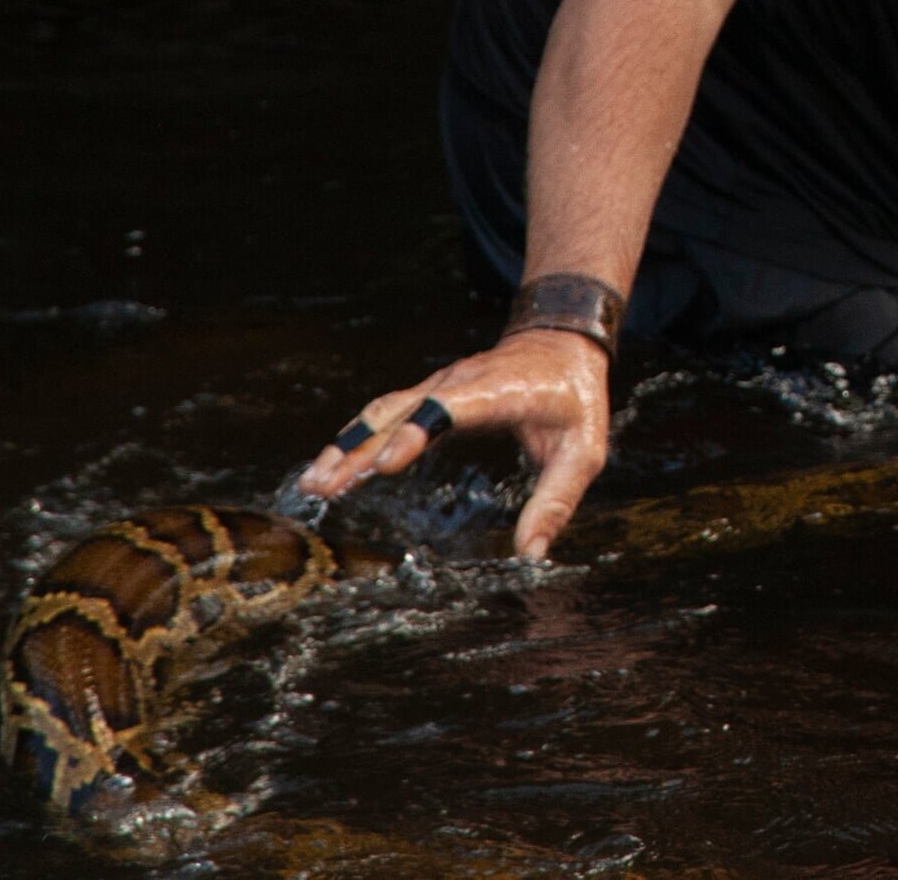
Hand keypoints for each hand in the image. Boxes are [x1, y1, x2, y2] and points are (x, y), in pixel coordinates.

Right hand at [297, 327, 610, 560]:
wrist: (562, 342)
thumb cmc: (576, 400)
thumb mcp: (584, 452)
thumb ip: (556, 501)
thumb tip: (531, 555)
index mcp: (502, 390)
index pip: (451, 407)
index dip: (417, 432)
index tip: (385, 463)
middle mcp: (461, 381)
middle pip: (403, 412)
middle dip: (361, 449)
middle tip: (325, 487)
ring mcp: (440, 383)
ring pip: (385, 410)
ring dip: (347, 444)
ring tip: (313, 483)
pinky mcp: (429, 392)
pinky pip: (386, 414)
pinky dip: (354, 437)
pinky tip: (329, 466)